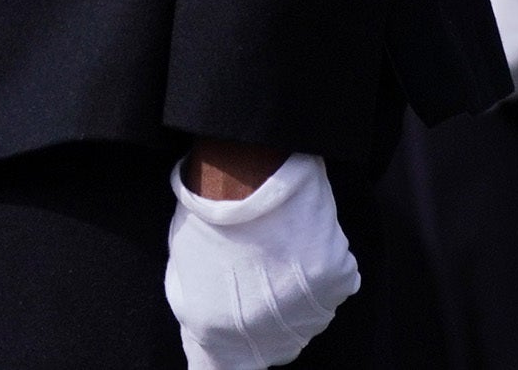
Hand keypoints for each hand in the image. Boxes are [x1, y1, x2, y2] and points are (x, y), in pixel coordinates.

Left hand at [165, 149, 358, 369]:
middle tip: (259, 277)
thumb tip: (210, 339)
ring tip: (278, 250)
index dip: (228, 361)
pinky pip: (334, 286)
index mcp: (219, 338)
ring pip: (308, 319)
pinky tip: (301, 239)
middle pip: (274, 349)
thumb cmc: (207, 215)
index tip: (234, 345)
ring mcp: (307, 312)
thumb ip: (197, 317)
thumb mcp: (182, 274)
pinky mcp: (336, 281)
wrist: (246, 167)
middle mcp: (267, 337)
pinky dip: (323, 268)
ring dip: (297, 296)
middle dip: (265, 322)